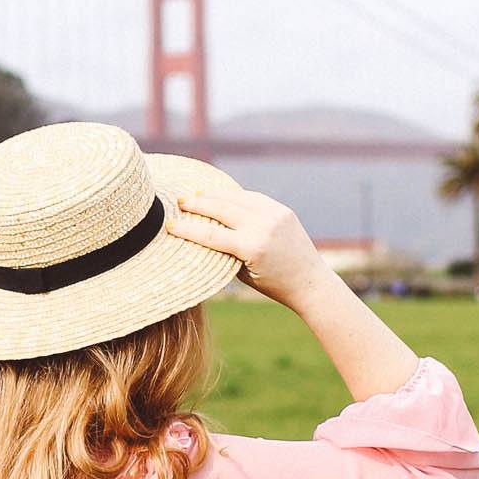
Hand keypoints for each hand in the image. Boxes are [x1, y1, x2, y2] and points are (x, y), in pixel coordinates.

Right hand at [166, 183, 322, 306]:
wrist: (310, 281)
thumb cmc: (273, 284)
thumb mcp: (243, 273)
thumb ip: (225, 252)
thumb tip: (202, 235)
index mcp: (252, 247)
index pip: (210, 234)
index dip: (187, 229)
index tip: (169, 224)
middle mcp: (263, 226)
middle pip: (221, 208)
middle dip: (197, 203)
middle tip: (179, 201)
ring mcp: (275, 215)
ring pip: (237, 198)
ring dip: (214, 195)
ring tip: (195, 194)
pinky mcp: (282, 210)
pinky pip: (253, 198)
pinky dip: (235, 195)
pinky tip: (221, 194)